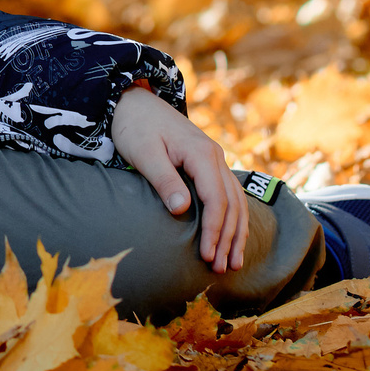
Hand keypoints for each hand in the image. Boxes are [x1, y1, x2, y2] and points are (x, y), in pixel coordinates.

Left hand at [111, 87, 249, 273]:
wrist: (133, 101)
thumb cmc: (135, 127)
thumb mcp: (144, 152)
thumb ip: (163, 180)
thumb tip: (182, 210)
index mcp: (201, 154)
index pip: (216, 200)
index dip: (214, 231)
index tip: (207, 256)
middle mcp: (215, 156)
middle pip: (232, 204)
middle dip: (229, 238)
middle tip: (222, 269)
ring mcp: (215, 159)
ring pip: (236, 201)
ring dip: (236, 232)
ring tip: (233, 262)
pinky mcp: (208, 164)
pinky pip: (228, 194)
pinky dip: (233, 218)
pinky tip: (232, 237)